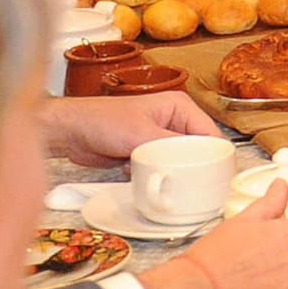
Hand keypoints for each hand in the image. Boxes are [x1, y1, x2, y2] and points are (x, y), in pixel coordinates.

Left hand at [37, 92, 213, 166]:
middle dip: (187, 167)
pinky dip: (153, 174)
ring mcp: (161, 138)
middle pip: (196, 151)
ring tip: (151, 172)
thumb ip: (173, 146)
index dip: (215, 156)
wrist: (70, 132)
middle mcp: (174, 121)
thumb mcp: (141, 133)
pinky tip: (134, 171)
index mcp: (179, 107)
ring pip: (178, 163)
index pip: (210, 134)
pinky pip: (161, 168)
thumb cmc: (101, 121)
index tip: (216, 177)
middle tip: (183, 181)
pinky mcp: (147, 153)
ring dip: (167, 171)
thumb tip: (198, 162)